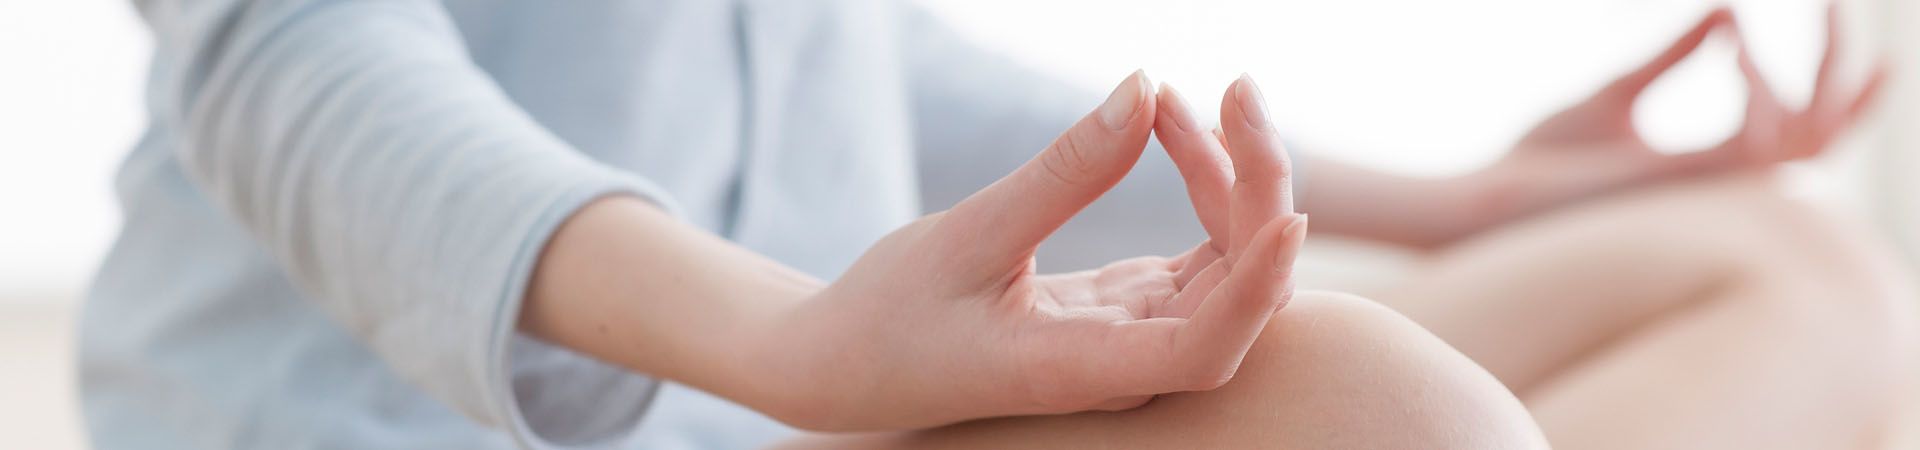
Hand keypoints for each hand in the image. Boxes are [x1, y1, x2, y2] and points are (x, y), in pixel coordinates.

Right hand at [748, 73, 1307, 430]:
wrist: (848, 363)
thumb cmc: (891, 315)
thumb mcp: (968, 235)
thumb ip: (1065, 172)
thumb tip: (1144, 88)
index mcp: (1081, 369)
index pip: (1204, 350)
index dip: (1257, 288)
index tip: (1290, 214)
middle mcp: (1126, 367)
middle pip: (1241, 295)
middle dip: (1257, 189)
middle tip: (1237, 88)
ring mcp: (1136, 339)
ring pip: (1230, 266)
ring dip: (1229, 178)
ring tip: (1187, 97)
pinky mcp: (1131, 311)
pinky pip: (1200, 253)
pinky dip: (1200, 187)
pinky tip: (1168, 125)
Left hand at [1473, 5, 1885, 222]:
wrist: (1497, 190)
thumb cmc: (1547, 154)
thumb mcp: (1620, 90)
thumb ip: (1677, 55)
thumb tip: (1727, 11)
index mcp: (1711, 165)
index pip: (1802, 132)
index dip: (1839, 85)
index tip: (1831, 15)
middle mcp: (1720, 182)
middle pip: (1824, 135)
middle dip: (1844, 72)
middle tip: (1836, 7)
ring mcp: (1706, 186)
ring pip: (1806, 141)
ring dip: (1809, 74)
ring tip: (1755, 26)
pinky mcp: (1683, 182)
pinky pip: (1754, 142)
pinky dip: (1757, 90)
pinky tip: (1737, 48)